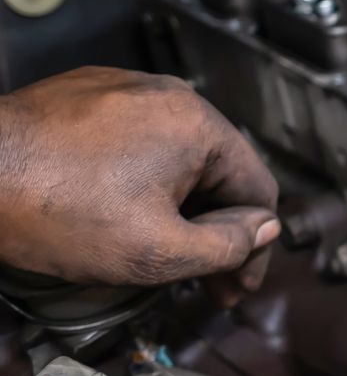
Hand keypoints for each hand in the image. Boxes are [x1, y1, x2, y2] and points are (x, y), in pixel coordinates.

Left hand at [0, 68, 278, 303]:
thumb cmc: (54, 210)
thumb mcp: (158, 251)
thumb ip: (228, 246)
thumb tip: (263, 230)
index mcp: (198, 125)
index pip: (257, 192)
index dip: (254, 249)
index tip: (236, 286)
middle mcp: (167, 95)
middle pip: (216, 173)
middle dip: (213, 231)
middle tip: (201, 279)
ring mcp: (122, 90)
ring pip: (175, 158)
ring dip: (176, 205)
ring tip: (155, 247)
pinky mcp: (84, 95)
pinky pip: (133, 141)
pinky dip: (138, 179)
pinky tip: (116, 211)